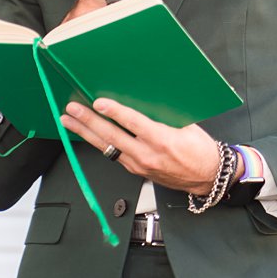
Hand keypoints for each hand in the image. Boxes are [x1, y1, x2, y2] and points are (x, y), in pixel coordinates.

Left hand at [60, 97, 223, 194]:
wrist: (207, 178)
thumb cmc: (200, 151)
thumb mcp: (187, 126)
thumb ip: (164, 116)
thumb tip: (143, 99)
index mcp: (162, 140)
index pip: (133, 123)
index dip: (114, 112)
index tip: (98, 102)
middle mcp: (147, 155)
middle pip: (112, 136)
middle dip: (89, 121)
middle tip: (72, 110)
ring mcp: (139, 165)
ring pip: (107, 147)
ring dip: (86, 133)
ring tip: (68, 121)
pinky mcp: (136, 171)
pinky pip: (113, 155)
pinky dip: (99, 143)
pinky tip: (87, 135)